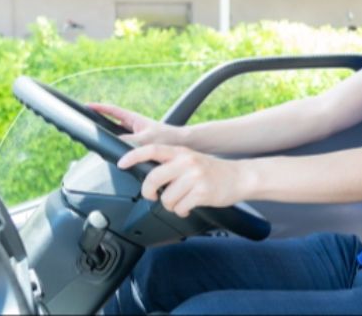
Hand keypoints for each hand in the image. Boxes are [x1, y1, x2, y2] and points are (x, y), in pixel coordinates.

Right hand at [87, 103, 185, 145]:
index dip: (99, 108)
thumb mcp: (144, 139)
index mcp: (134, 119)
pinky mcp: (138, 145)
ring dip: (108, 138)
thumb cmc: (167, 137)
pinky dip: (117, 148)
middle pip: (111, 123)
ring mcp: (135, 135)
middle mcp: (133, 126)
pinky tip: (113, 155)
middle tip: (86, 123)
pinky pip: (123, 146)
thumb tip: (114, 144)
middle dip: (99, 123)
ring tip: (97, 140)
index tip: (86, 106)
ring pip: (117, 136)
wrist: (181, 144)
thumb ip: (128, 141)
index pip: (112, 111)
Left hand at [117, 145, 251, 217]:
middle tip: (152, 195)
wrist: (240, 177)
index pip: (151, 150)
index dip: (133, 156)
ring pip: (166, 198)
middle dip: (149, 192)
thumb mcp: (192, 159)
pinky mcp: (202, 192)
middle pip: (154, 178)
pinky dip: (183, 211)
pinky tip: (191, 205)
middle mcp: (187, 162)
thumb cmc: (213, 171)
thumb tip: (149, 175)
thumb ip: (172, 163)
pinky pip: (181, 208)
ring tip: (182, 200)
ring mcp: (195, 177)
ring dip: (171, 205)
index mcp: (181, 152)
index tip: (121, 164)